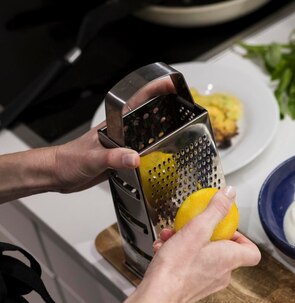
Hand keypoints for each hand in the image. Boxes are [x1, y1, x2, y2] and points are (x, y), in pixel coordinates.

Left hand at [50, 77, 176, 193]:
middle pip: (148, 113)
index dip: (155, 89)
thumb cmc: (68, 160)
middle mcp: (121, 131)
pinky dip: (155, 149)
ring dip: (163, 127)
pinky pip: (143, 150)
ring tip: (182, 125)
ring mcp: (122, 143)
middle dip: (166, 105)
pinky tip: (164, 153)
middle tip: (185, 103)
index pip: (137, 100)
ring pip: (147, 131)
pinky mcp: (122, 157)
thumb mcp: (92, 158)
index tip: (171, 84)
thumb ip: (114, 158)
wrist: (58, 174)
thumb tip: (134, 158)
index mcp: (114, 124)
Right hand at [139, 187, 260, 302]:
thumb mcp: (197, 229)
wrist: (156, 298)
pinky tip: (163, 248)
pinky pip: (189, 265)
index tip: (229, 228)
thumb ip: (216, 210)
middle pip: (223, 249)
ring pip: (202, 255)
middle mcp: (222, 273)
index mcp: (230, 259)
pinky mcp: (191, 287)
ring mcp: (207, 282)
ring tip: (170, 236)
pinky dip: (178, 254)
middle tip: (191, 227)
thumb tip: (230, 194)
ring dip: (186, 241)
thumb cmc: (177, 268)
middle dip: (204, 233)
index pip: (252, 252)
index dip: (244, 237)